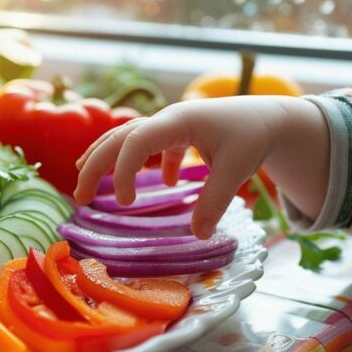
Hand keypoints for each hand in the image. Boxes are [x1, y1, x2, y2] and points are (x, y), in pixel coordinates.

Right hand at [73, 96, 329, 238]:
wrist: (271, 116)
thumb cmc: (253, 135)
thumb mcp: (237, 169)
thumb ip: (214, 202)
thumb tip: (197, 235)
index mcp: (177, 121)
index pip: (135, 142)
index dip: (123, 171)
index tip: (126, 204)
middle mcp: (166, 120)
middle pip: (118, 138)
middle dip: (94, 165)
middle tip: (80, 198)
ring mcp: (169, 126)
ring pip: (126, 139)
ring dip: (105, 159)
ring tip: (84, 179)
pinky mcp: (178, 134)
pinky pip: (149, 146)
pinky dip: (143, 163)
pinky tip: (162, 182)